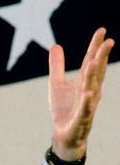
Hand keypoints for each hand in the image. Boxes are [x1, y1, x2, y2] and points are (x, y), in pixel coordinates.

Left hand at [48, 27, 113, 161]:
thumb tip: (55, 45)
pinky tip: (88, 93)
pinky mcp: (80, 119)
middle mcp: (89, 91)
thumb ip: (57, 66)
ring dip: (93, 76)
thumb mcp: (56, 84)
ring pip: (92, 88)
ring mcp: (87, 105)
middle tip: (109, 41)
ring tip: (94, 61)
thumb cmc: (64, 109)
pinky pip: (85, 110)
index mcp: (84, 82)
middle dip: (102, 57)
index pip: (91, 61)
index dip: (95, 46)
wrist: (64, 134)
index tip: (102, 29)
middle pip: (96, 72)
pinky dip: (87, 102)